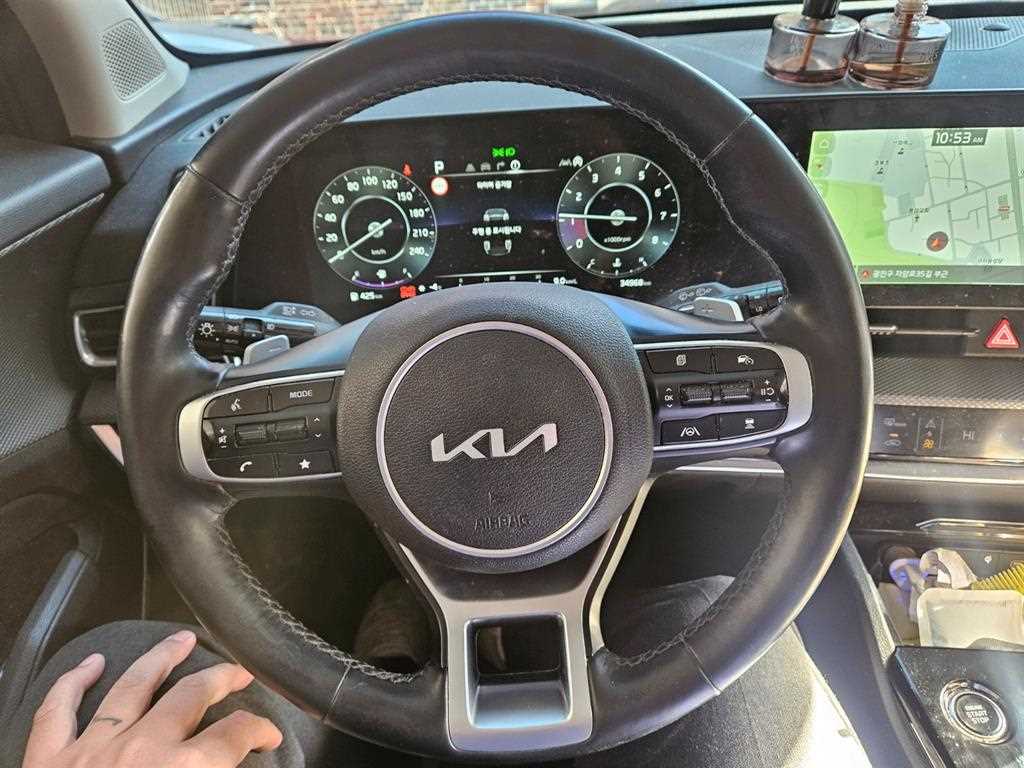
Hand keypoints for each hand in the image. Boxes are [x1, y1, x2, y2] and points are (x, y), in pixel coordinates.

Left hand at [23, 630, 281, 767]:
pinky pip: (58, 711)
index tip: (270, 734)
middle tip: (239, 672)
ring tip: (181, 639)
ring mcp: (92, 749)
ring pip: (133, 685)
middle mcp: (142, 749)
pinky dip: (74, 682)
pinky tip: (91, 663)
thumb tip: (236, 765)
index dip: (261, 729)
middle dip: (223, 678)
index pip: (237, 735)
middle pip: (192, 695)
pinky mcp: (48, 760)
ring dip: (162, 658)